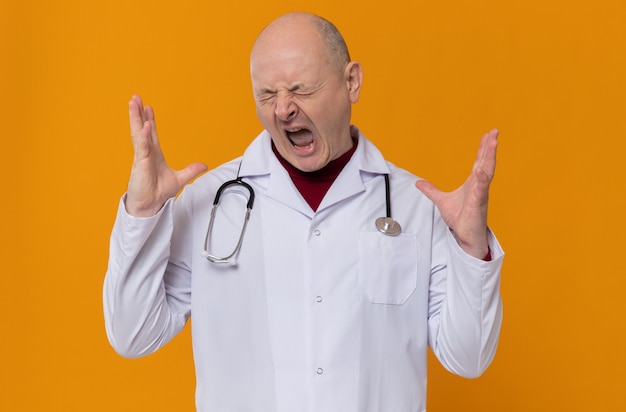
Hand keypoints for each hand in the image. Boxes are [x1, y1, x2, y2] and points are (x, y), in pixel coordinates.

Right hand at [126, 95, 207, 216]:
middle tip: (136, 98)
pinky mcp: (140, 164)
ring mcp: (142, 157)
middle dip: (139, 113)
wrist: (150, 205)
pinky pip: (142, 148)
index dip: (150, 119)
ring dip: (136, 118)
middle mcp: (146, 153)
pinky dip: (143, 136)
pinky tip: (144, 126)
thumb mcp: (179, 179)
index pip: (151, 133)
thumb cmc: (158, 192)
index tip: (148, 107)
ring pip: (138, 133)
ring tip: (134, 104)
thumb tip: (203, 165)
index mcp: (154, 153)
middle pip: (141, 128)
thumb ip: (191, 170)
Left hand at [415, 129, 498, 258]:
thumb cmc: (460, 218)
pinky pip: (482, 189)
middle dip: (490, 147)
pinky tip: (483, 170)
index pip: (479, 161)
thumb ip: (431, 190)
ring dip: (490, 157)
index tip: (487, 134)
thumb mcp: (441, 200)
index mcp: (473, 182)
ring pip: (487, 171)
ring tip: (493, 142)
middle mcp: (479, 185)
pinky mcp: (479, 203)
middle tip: (495, 131)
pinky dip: (483, 179)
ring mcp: (480, 193)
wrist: (465, 236)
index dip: (483, 148)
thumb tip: (418, 183)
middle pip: (486, 162)